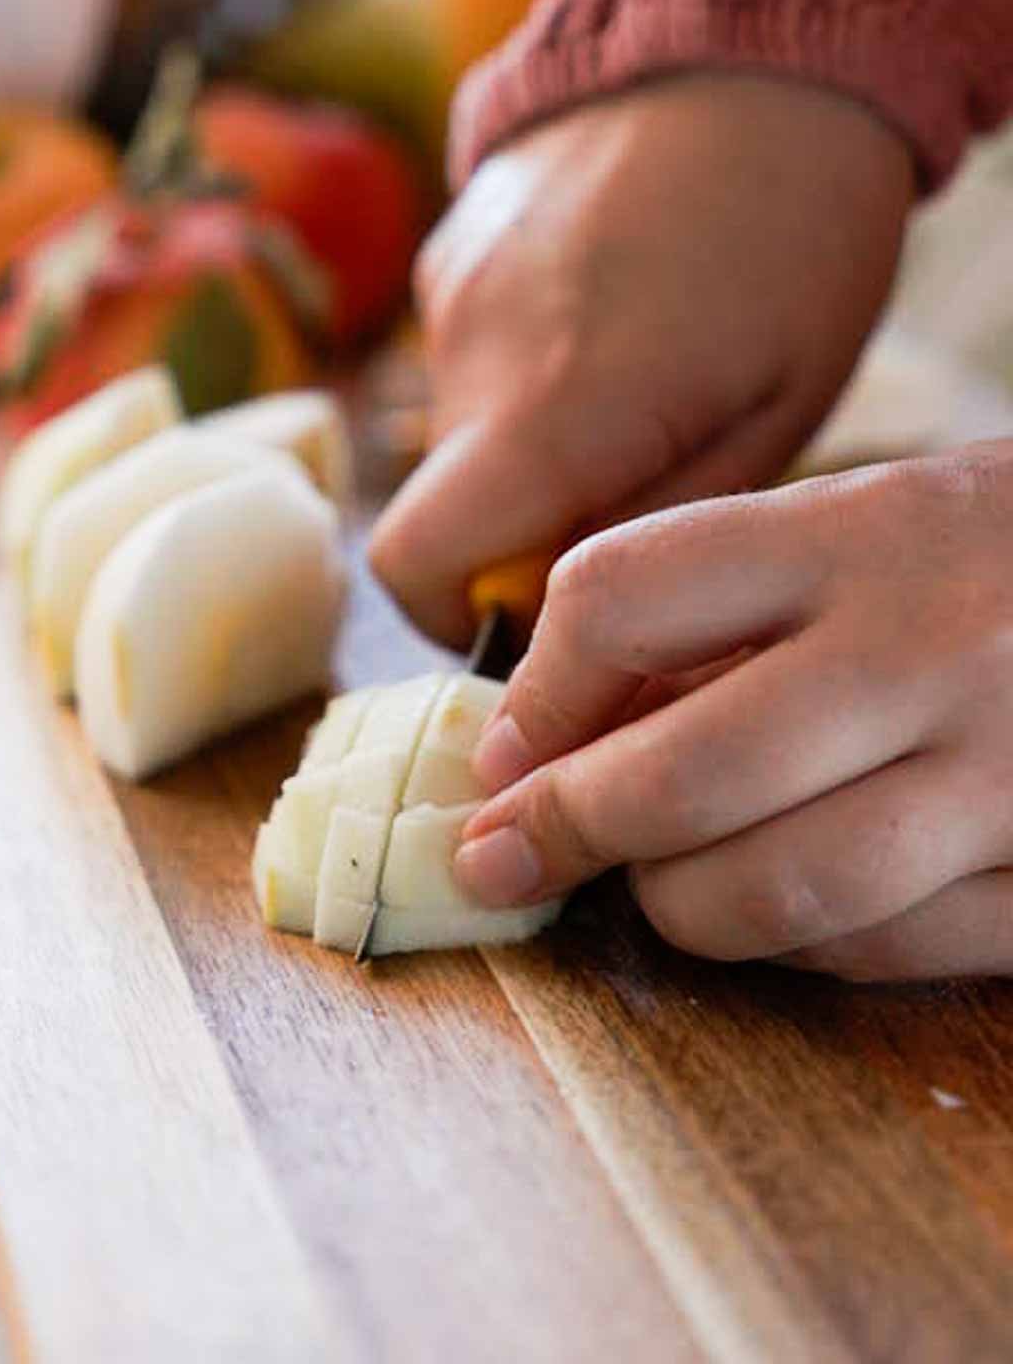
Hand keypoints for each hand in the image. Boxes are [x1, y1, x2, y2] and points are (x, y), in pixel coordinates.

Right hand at [369, 73, 912, 646]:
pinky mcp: (453, 248)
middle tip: (633, 487)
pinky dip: (518, 372)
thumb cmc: (797, 237)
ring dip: (529, 445)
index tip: (538, 616)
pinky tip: (605, 316)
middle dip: (522, 531)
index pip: (415, 563)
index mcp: (554, 407)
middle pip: (448, 504)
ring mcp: (452, 289)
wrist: (754, 49)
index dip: (455, 618)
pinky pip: (467, 354)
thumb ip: (655, 525)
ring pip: (462, 430)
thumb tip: (573, 609)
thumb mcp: (773, 413)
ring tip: (634, 382)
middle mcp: (473, 349)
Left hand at [455, 448, 1012, 981]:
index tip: (506, 748)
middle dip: (566, 830)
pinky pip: (893, 950)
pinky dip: (806, 947)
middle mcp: (933, 647)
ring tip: (651, 889)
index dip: (535, 692)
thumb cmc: (1002, 550)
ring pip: (782, 892)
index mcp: (865, 530)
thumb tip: (561, 729)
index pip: (624, 596)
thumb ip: (732, 601)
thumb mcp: (874, 518)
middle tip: (507, 855)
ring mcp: (1011, 771)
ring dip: (680, 909)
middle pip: (684, 773)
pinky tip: (785, 911)